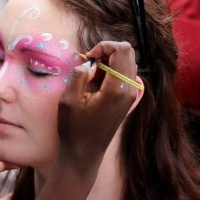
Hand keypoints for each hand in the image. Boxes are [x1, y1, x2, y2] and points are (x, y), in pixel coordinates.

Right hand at [58, 41, 139, 165]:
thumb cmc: (74, 129)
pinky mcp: (126, 99)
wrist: (84, 153)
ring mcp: (130, 95)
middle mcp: (129, 89)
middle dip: (106, 52)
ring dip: (107, 62)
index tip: (86, 59)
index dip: (103, 47)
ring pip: (126, 62)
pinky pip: (123, 74)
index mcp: (117, 88)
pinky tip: (94, 84)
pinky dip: (109, 71)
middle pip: (127, 53)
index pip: (122, 50)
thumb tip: (87, 63)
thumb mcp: (69, 100)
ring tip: (89, 76)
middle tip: (88, 65)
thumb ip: (78, 76)